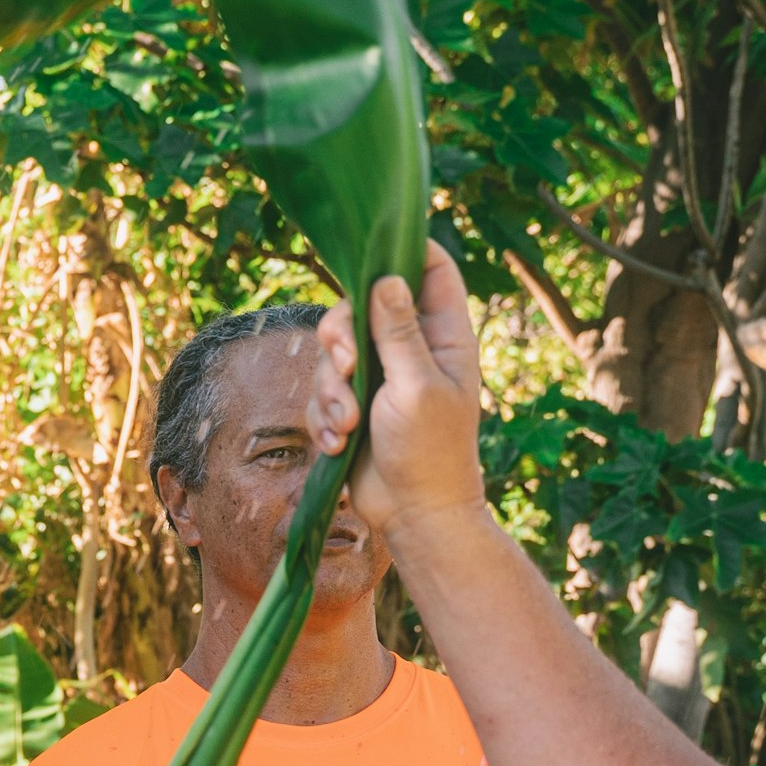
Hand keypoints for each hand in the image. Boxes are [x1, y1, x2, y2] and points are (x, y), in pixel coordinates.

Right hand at [309, 244, 490, 532]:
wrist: (415, 516)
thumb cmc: (430, 452)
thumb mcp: (416, 386)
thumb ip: (398, 332)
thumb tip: (386, 277)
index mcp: (442, 334)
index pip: (431, 268)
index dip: (404, 249)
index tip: (369, 252)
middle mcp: (410, 347)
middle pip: (361, 304)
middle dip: (341, 333)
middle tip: (344, 363)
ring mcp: (380, 375)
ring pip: (333, 350)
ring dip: (330, 388)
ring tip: (346, 424)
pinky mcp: (352, 404)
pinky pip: (322, 390)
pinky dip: (324, 416)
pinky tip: (339, 443)